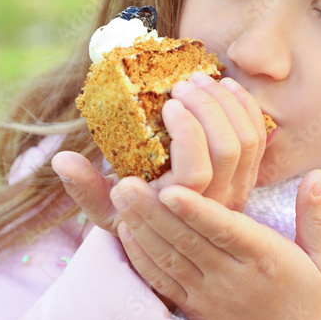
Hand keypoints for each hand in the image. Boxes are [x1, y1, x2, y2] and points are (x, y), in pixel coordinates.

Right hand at [51, 71, 265, 231]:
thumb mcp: (108, 211)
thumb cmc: (138, 221)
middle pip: (229, 148)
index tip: (167, 104)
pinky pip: (259, 138)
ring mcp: (238, 188)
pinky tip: (227, 86)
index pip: (198, 170)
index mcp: (182, 210)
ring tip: (199, 80)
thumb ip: (85, 188)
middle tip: (182, 84)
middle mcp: (218, 202)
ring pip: (247, 140)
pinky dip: (247, 107)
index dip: (189, 132)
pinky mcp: (249, 173)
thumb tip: (61, 159)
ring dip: (226, 103)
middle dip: (207, 108)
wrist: (177, 239)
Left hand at [110, 170, 320, 319]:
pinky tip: (126, 231)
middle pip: (188, 242)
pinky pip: (162, 282)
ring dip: (142, 228)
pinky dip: (142, 257)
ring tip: (120, 197)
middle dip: (154, 211)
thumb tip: (317, 175)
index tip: (171, 189)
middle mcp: (233, 278)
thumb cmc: (308, 302)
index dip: (197, 211)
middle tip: (126, 182)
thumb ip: (317, 217)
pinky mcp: (193, 309)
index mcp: (265, 260)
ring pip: (170, 259)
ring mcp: (209, 295)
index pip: (226, 232)